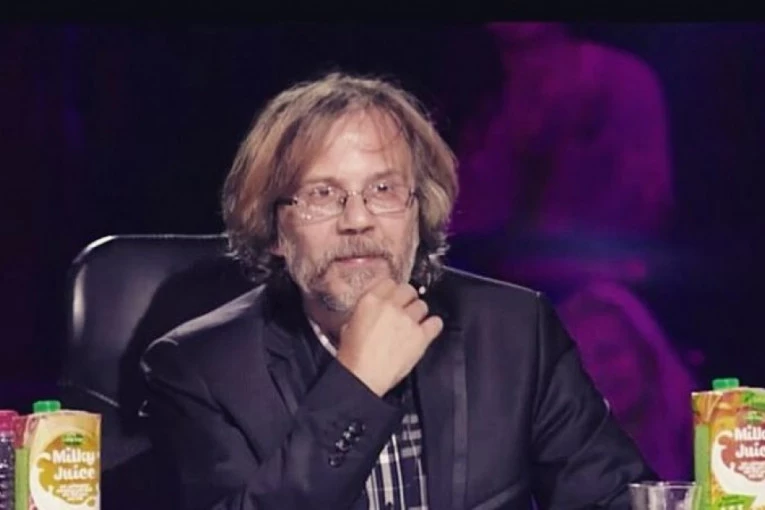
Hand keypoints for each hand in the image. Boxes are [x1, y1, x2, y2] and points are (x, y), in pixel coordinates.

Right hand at [336, 278, 443, 396]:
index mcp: (371, 300)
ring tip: (413, 324)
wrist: (363, 377)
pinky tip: (428, 330)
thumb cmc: (353, 356)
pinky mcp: (421, 336)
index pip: (390, 282)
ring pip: (423, 305)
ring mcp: (408, 320)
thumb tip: (372, 312)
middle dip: (408, 299)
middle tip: (405, 309)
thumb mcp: (349, 326)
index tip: (394, 297)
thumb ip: (364, 312)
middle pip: (409, 290)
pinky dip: (433, 326)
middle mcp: (391, 306)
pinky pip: (436, 323)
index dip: (393, 291)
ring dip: (419, 313)